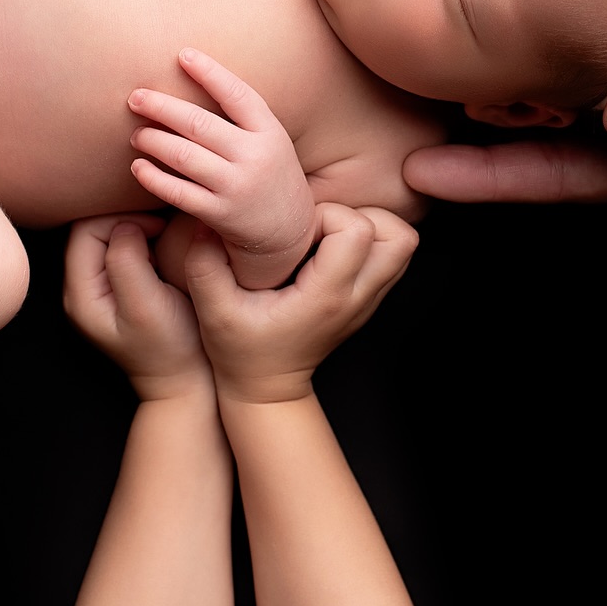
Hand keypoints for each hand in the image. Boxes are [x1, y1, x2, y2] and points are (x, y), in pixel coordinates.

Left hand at [62, 213, 209, 399]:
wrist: (185, 381)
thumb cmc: (170, 347)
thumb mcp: (146, 305)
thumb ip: (127, 261)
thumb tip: (125, 225)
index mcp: (81, 293)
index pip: (86, 230)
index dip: (121, 218)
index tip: (158, 227)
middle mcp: (81, 290)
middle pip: (92, 231)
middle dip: (126, 221)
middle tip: (161, 230)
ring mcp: (98, 290)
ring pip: (105, 238)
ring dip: (134, 231)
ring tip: (162, 241)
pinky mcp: (117, 290)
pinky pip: (119, 251)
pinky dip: (140, 243)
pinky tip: (161, 252)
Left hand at [127, 48, 315, 286]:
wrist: (290, 232)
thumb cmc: (269, 175)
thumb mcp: (271, 141)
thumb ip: (240, 119)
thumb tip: (192, 82)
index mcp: (270, 132)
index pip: (237, 95)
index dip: (210, 72)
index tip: (182, 54)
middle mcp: (255, 157)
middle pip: (200, 124)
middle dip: (162, 107)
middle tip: (136, 98)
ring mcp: (237, 187)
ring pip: (184, 156)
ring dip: (153, 141)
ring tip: (137, 134)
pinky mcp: (221, 214)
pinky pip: (178, 192)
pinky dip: (153, 178)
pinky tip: (138, 167)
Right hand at [185, 203, 417, 402]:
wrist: (267, 390)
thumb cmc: (241, 351)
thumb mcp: (213, 311)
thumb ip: (204, 264)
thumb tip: (206, 221)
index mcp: (325, 297)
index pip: (356, 231)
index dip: (326, 215)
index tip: (295, 230)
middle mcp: (356, 297)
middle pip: (396, 234)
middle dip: (356, 215)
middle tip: (317, 225)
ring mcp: (368, 300)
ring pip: (402, 243)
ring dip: (369, 225)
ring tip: (326, 233)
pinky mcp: (368, 299)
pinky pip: (391, 255)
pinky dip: (369, 240)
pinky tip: (329, 247)